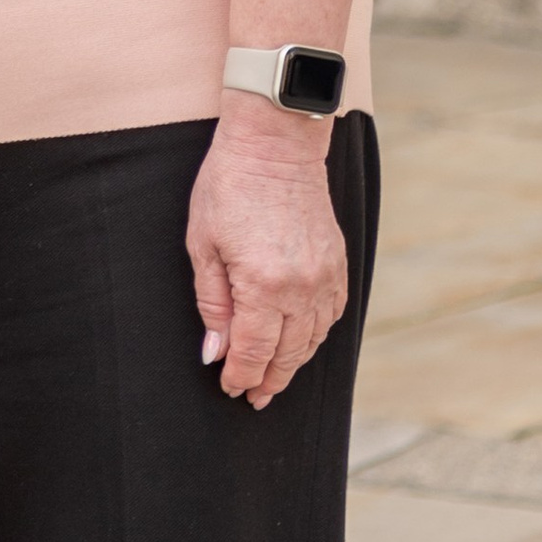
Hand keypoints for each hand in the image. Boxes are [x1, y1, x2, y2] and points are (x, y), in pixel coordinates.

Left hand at [186, 103, 346, 411]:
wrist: (276, 143)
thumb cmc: (229, 187)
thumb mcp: (203, 245)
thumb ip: (212, 304)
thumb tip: (215, 353)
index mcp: (263, 285)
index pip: (254, 352)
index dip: (241, 376)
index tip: (231, 389)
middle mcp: (302, 288)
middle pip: (288, 354)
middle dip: (268, 380)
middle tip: (254, 398)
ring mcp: (326, 276)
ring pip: (313, 340)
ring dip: (294, 363)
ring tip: (275, 378)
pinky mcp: (339, 263)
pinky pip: (332, 315)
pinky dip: (316, 335)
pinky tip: (301, 342)